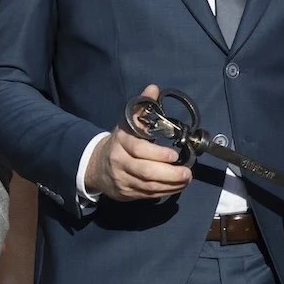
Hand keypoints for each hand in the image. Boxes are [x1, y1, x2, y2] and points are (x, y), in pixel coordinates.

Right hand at [87, 85, 194, 200]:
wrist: (96, 166)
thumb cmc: (120, 142)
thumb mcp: (128, 122)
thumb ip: (143, 106)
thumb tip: (153, 88)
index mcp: (121, 142)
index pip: (139, 149)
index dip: (158, 154)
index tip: (174, 155)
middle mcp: (120, 162)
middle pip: (145, 171)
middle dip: (169, 174)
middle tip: (187, 172)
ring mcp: (122, 179)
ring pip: (148, 186)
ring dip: (170, 184)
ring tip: (186, 179)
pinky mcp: (126, 193)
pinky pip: (147, 195)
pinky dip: (164, 192)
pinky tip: (177, 186)